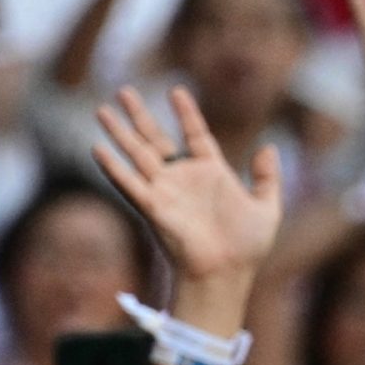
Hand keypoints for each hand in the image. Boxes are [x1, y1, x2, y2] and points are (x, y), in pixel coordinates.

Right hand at [93, 85, 283, 287]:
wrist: (226, 274)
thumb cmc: (247, 248)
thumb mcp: (267, 208)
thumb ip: (267, 178)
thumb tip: (268, 147)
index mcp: (210, 174)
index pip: (195, 135)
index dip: (186, 113)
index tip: (176, 91)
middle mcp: (183, 179)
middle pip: (155, 139)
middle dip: (138, 115)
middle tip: (123, 90)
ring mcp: (166, 192)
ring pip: (137, 154)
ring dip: (119, 132)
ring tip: (101, 109)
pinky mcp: (153, 208)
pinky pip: (129, 183)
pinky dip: (113, 167)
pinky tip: (96, 148)